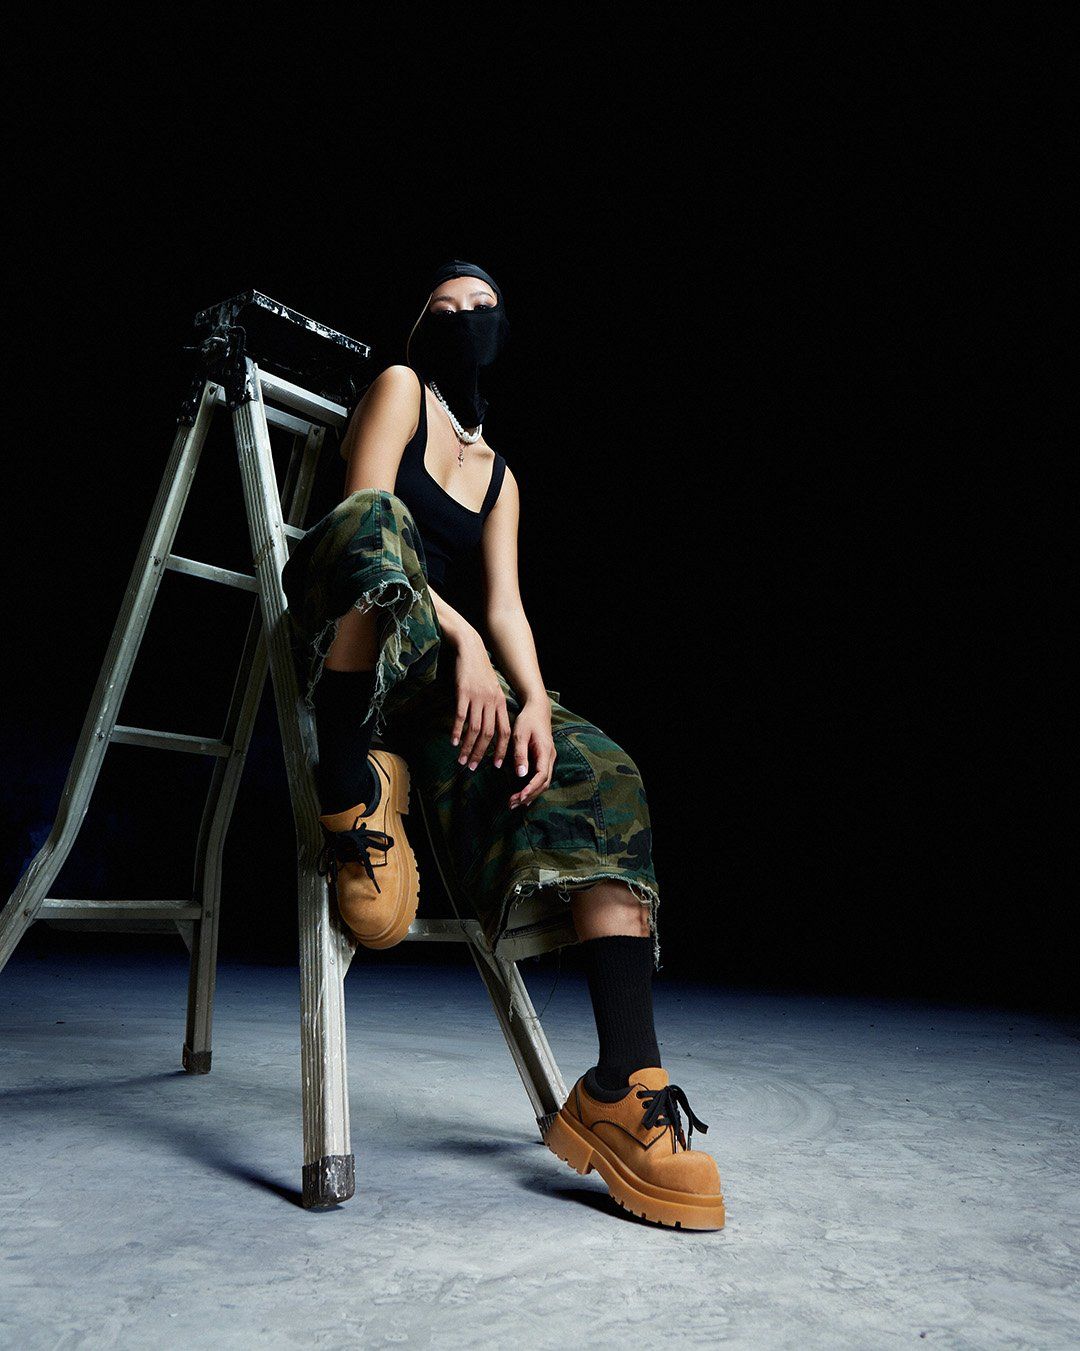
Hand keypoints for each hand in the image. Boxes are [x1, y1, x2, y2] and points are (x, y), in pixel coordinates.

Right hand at [450, 632, 511, 770]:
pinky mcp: (463, 692)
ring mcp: (477, 697)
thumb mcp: (492, 688)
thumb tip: (491, 727)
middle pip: (488, 734)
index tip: (495, 765)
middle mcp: (491, 702)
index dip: (500, 750)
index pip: (504, 732)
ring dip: (467, 747)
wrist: (470, 648)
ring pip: (474, 729)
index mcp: (500, 702)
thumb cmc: (480, 670)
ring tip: (461, 759)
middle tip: (472, 767)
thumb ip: (493, 706)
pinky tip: (453, 742)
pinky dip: (457, 732)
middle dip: (480, 754)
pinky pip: (461, 717)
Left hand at [508, 698, 556, 809]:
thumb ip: (520, 754)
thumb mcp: (520, 735)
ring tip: (514, 803)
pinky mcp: (544, 760)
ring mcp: (549, 759)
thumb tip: (521, 775)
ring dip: (530, 794)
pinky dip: (532, 788)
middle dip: (529, 796)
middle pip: (544, 783)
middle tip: (511, 804)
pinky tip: (522, 795)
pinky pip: (541, 778)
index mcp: (545, 751)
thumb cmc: (527, 720)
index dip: (531, 788)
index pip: (542, 775)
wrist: (537, 710)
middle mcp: (550, 757)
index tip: (519, 797)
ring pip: (543, 782)